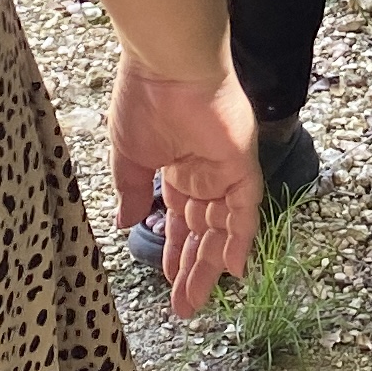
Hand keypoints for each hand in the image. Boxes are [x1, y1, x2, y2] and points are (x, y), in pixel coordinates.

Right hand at [111, 58, 257, 318]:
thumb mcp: (129, 156)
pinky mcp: (241, 163)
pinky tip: (232, 269)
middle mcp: (204, 172)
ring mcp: (224, 168)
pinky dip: (240, 238)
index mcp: (177, 167)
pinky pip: (245, 208)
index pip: (181, 218)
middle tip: (184, 306)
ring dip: (211, 263)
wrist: (166, 64)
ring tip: (194, 299)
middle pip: (203, 229)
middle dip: (193, 267)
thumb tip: (125, 225)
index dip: (176, 249)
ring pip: (223, 226)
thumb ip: (131, 192)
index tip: (167, 279)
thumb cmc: (144, 100)